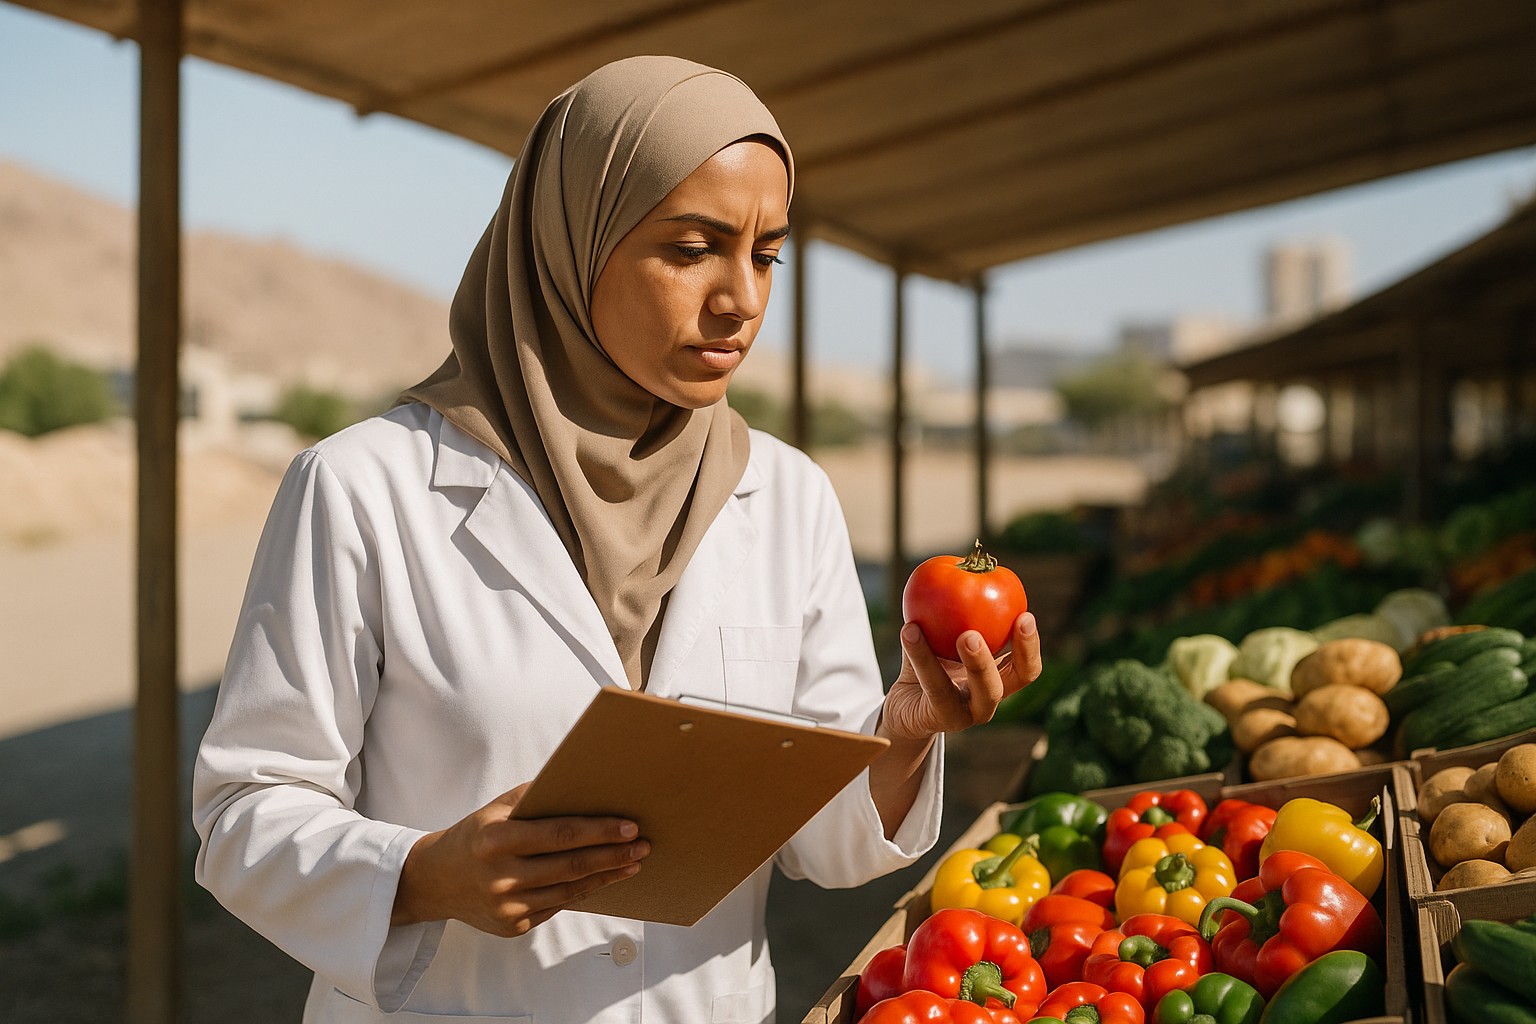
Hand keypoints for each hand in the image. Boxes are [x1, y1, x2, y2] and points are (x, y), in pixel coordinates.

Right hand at [391, 783, 649, 936]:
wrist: (436, 880)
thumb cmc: (476, 835)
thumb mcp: (497, 809)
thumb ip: (535, 798)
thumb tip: (584, 787)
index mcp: (495, 839)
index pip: (559, 834)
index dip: (599, 831)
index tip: (630, 826)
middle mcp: (500, 876)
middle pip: (570, 866)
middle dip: (612, 855)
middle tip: (643, 846)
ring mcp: (506, 906)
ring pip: (569, 891)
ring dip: (605, 877)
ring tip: (632, 863)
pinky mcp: (513, 927)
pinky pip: (557, 907)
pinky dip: (582, 892)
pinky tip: (602, 880)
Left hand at [879, 611, 1042, 742]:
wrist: (902, 705)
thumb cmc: (928, 664)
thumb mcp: (942, 638)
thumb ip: (954, 612)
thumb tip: (961, 566)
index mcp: (998, 679)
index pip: (1026, 666)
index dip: (1030, 644)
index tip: (1025, 615)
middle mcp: (989, 699)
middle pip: (1016, 680)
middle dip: (1017, 652)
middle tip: (1010, 622)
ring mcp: (967, 715)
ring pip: (982, 691)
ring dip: (976, 661)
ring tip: (964, 634)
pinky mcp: (940, 720)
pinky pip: (934, 687)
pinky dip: (921, 655)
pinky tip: (908, 629)